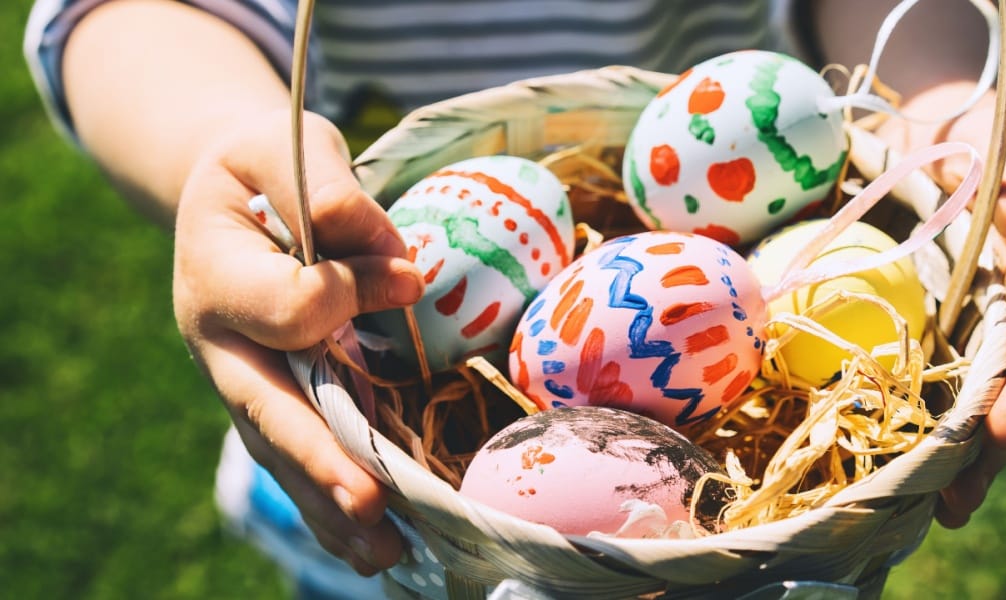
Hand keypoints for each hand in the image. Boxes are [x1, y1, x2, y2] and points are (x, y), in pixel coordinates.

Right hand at [173, 108, 423, 572]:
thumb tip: (391, 258)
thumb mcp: (281, 145)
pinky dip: (331, 506)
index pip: (291, 305)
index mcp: (213, 272)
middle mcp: (219, 342)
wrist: (228, 195)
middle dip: (320, 458)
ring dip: (331, 506)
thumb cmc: (262, 167)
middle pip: (267, 410)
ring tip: (384, 555)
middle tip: (371, 501)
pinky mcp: (272, 401)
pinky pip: (298, 460)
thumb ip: (325, 187)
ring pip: (282, 453)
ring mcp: (242, 380)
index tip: (405, 276)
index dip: (353, 293)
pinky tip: (376, 548)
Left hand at [877, 82, 1005, 527]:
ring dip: (960, 458)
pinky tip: (895, 470)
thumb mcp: (1005, 143)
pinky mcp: (935, 329)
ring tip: (936, 508)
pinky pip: (932, 384)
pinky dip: (919, 427)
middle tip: (962, 494)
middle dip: (994, 445)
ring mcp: (976, 326)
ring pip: (977, 402)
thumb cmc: (984, 135)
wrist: (940, 135)